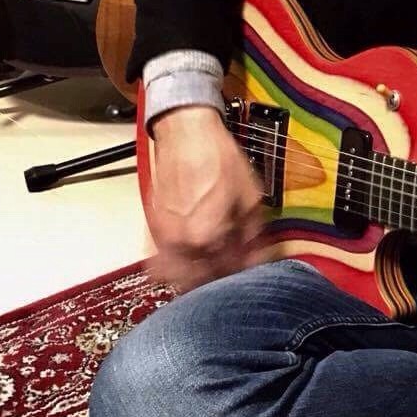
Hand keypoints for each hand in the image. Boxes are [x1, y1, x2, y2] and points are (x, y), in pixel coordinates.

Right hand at [145, 105, 265, 291]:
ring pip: (176, 279)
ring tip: (211, 273)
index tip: (253, 269)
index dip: (245, 274)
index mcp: (208, 235)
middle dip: (220, 282)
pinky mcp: (153, 229)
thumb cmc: (216, 156)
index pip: (228, 273)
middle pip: (201, 283)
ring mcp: (163, 237)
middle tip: (234, 273)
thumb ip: (254, 232)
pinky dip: (172, 270)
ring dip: (194, 282)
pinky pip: (158, 263)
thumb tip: (263, 256)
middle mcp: (181, 241)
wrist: (187, 133)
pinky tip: (188, 264)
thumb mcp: (249, 194)